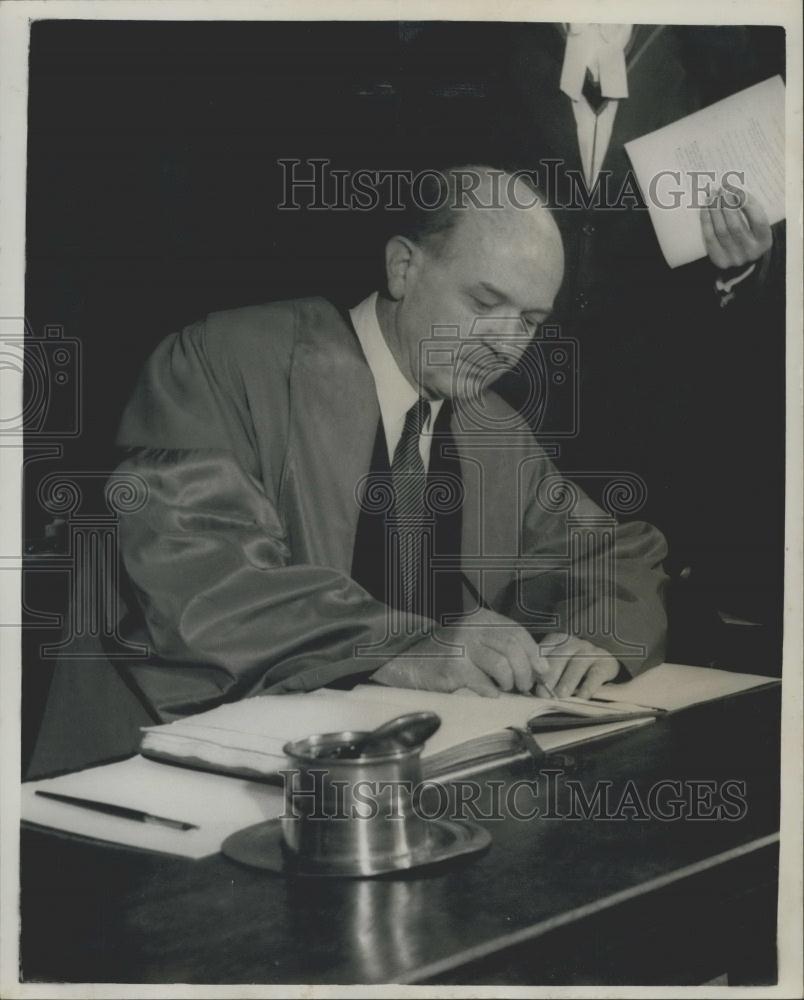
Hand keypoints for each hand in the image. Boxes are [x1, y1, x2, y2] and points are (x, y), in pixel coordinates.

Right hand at [371, 608, 551, 697]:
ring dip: (509, 683)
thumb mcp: (474, 641)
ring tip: (503, 688)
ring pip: (503, 666)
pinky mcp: (453, 668)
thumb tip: (538, 667)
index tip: (541, 671)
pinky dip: (492, 693)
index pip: (517, 632)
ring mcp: (461, 647)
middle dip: (525, 672)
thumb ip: (502, 648)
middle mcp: (471, 627)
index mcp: (480, 618)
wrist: (406, 661)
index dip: (534, 653)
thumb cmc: (446, 654)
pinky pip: (485, 685)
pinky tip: (487, 694)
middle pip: (514, 649)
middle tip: (523, 686)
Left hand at [533, 632, 620, 698]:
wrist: (604, 662)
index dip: (535, 668)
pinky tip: (582, 696)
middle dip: (550, 677)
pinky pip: (595, 674)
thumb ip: (544, 672)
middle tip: (543, 693)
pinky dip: (588, 686)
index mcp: (557, 641)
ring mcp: (590, 651)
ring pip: (576, 665)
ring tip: (560, 695)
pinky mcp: (605, 663)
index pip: (543, 652)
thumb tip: (530, 689)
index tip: (529, 684)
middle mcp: (573, 643)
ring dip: (567, 681)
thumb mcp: (558, 664)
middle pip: (559, 658)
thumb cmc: (573, 667)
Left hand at [700, 183, 771, 270]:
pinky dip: (706, 220)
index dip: (746, 203)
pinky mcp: (719, 260)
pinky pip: (709, 236)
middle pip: (736, 225)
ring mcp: (734, 258)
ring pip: (721, 230)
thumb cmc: (750, 236)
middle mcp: (750, 252)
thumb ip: (750, 210)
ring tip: (712, 195)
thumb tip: (732, 190)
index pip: (757, 219)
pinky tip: (706, 207)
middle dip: (727, 204)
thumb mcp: (757, 225)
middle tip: (721, 190)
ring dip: (715, 209)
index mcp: (764, 241)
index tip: (735, 189)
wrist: (742, 262)